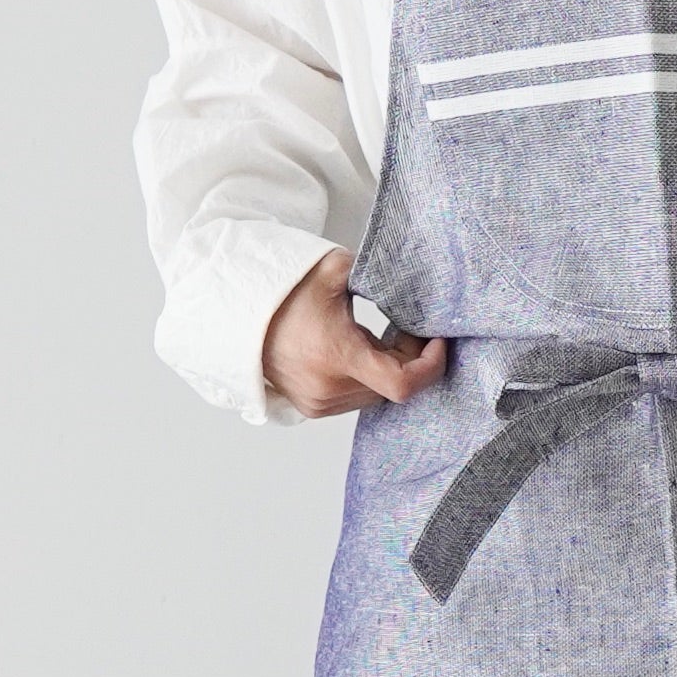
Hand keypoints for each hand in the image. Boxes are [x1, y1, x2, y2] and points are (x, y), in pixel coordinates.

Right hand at [262, 248, 446, 418]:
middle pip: (394, 386)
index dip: (430, 365)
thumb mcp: (335, 269)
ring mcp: (320, 402)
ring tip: (380, 336)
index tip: (436, 341)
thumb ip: (377, 271)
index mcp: (337, 356)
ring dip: (389, 369)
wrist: (240, 315)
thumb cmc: (284, 292)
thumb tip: (414, 281)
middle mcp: (329, 388)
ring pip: (378, 395)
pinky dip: (368, 378)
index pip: (403, 383)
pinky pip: (358, 398)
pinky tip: (360, 351)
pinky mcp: (313, 408)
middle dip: (410, 358)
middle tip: (406, 327)